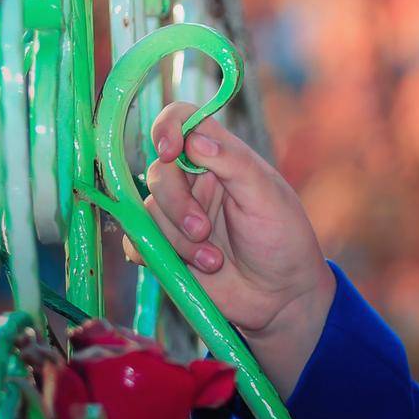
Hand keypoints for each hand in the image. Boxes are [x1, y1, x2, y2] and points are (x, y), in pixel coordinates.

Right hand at [124, 102, 335, 393]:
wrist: (280, 296)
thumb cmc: (283, 239)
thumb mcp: (266, 196)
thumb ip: (232, 163)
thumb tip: (194, 139)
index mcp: (223, 157)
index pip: (183, 121)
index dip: (167, 128)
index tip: (170, 152)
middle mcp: (196, 181)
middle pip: (159, 172)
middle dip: (178, 204)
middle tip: (205, 230)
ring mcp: (178, 214)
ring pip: (148, 210)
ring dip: (177, 239)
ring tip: (214, 260)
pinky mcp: (163, 247)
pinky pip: (135, 240)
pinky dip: (154, 254)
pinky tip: (186, 268)